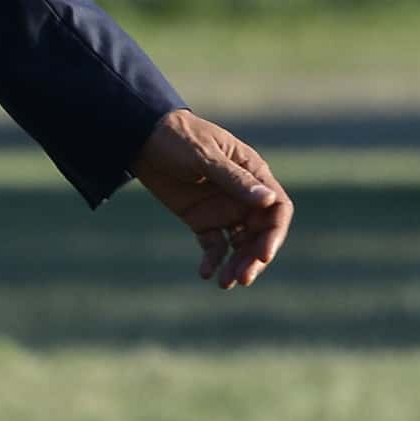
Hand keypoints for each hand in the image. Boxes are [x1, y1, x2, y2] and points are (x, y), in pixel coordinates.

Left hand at [130, 107, 291, 289]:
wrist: (143, 139)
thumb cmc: (178, 137)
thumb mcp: (205, 156)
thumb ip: (234, 179)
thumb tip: (268, 200)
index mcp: (253, 174)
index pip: (277, 209)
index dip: (274, 234)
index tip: (263, 255)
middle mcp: (243, 196)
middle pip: (260, 233)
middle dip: (254, 257)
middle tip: (243, 278)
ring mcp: (223, 209)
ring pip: (239, 244)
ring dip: (236, 264)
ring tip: (225, 283)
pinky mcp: (202, 220)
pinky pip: (214, 245)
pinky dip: (212, 260)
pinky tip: (205, 273)